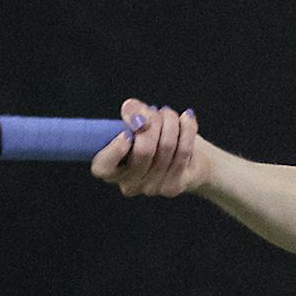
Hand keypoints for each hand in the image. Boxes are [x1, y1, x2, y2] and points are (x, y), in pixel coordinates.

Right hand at [88, 98, 206, 197]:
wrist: (192, 161)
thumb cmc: (157, 139)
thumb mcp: (141, 124)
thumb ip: (132, 115)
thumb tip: (130, 108)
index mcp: (112, 169)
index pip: (104, 166)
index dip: (115, 149)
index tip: (126, 132)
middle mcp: (129, 183)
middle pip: (143, 151)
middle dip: (152, 122)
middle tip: (155, 111)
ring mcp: (151, 188)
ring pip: (165, 146)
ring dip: (170, 121)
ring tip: (169, 113)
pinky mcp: (173, 187)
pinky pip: (183, 151)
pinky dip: (186, 129)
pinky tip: (186, 118)